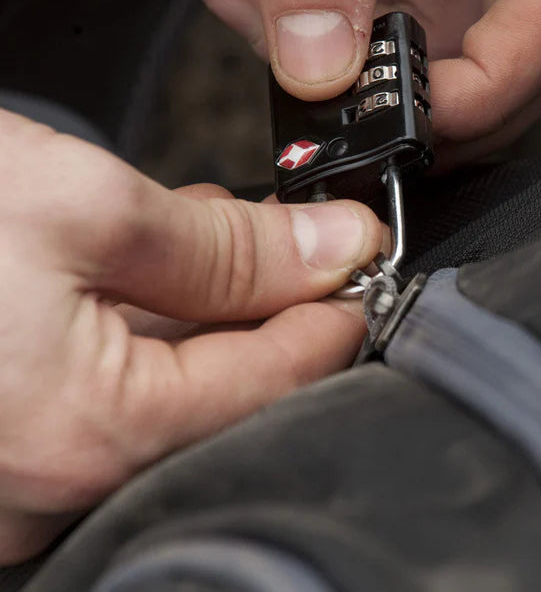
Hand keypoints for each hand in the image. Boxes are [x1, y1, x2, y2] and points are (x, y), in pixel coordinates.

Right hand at [0, 111, 380, 562]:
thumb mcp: (80, 205)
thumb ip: (222, 247)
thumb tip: (329, 250)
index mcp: (84, 433)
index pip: (271, 380)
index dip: (331, 316)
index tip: (360, 269)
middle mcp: (49, 479)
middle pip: (222, 389)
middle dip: (269, 307)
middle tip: (298, 241)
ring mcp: (18, 470)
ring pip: (164, 388)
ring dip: (208, 311)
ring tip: (226, 240)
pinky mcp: (1, 436)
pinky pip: (103, 389)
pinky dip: (144, 328)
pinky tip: (153, 270)